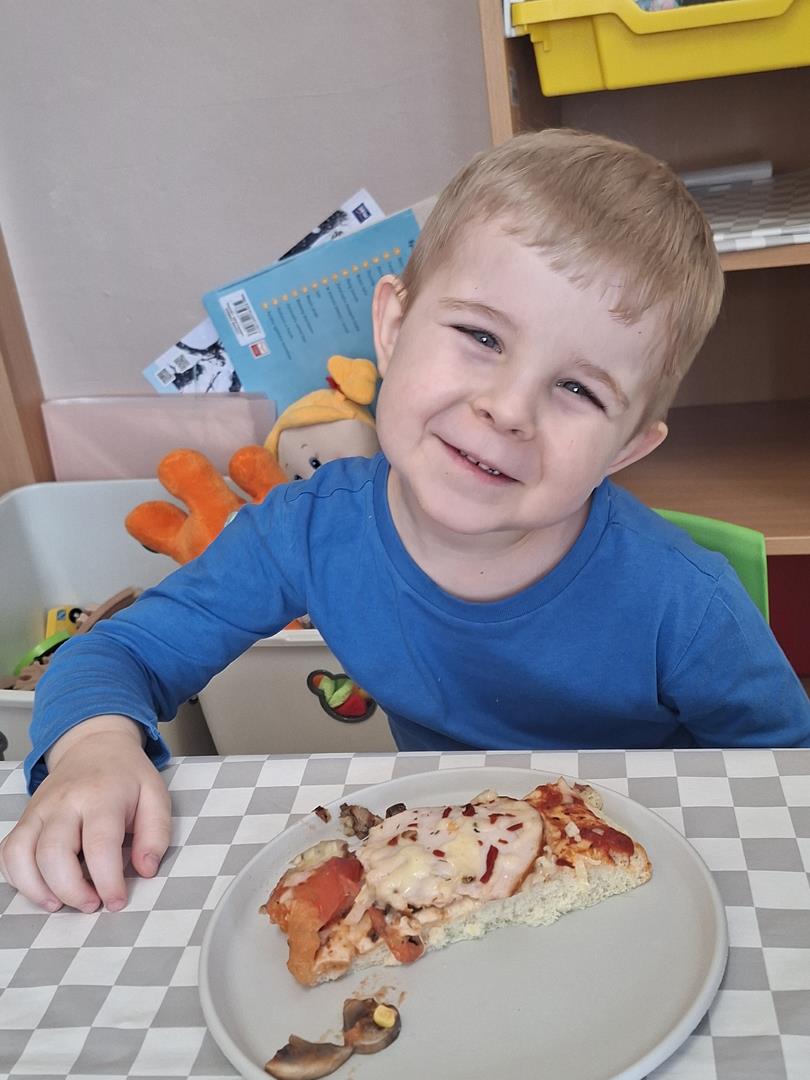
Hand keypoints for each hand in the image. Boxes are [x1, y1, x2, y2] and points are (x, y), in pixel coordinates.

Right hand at [0, 716, 170, 911]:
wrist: (94, 745)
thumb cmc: (126, 776)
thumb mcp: (155, 795)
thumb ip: (156, 833)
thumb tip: (145, 869)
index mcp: (102, 795)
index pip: (99, 844)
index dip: (107, 880)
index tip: (117, 901)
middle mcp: (64, 801)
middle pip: (53, 853)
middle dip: (71, 890)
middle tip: (93, 904)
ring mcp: (39, 810)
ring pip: (21, 854)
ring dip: (38, 889)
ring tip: (62, 903)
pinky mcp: (25, 819)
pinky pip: (8, 852)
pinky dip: (18, 877)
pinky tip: (42, 888)